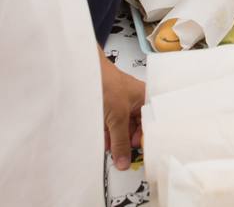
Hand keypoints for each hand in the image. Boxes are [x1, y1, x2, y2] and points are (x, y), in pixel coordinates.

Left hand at [100, 52, 144, 170]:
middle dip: (128, 142)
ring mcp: (121, 104)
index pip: (150, 125)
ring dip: (117, 139)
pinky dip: (108, 134)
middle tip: (123, 155)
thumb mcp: (117, 117)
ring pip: (123, 127)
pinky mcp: (108, 107)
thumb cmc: (106, 82)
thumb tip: (124, 161)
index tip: (137, 156)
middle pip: (136, 128)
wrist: (83, 72)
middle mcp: (135, 101)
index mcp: (145, 99)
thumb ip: (120, 142)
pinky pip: (112, 124)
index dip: (144, 141)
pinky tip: (105, 142)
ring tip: (112, 151)